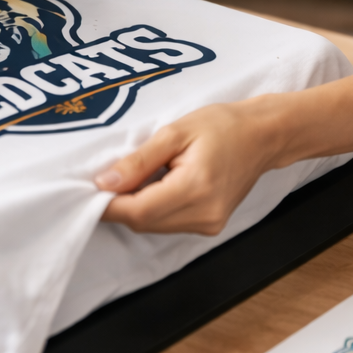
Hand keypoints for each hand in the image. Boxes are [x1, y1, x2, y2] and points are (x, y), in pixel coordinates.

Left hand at [95, 98, 284, 234]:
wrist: (263, 136)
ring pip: (154, 226)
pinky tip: (155, 186)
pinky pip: (169, 224)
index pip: (138, 211)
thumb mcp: (175, 132)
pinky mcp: (210, 226)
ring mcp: (210, 225)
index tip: (88, 188)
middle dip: (119, 204)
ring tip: (134, 178)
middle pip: (143, 222)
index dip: (108, 204)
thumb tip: (104, 183)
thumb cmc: (222, 125)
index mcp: (196, 188)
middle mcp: (204, 215)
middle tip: (105, 179)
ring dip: (135, 207)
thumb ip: (138, 161)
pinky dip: (153, 209)